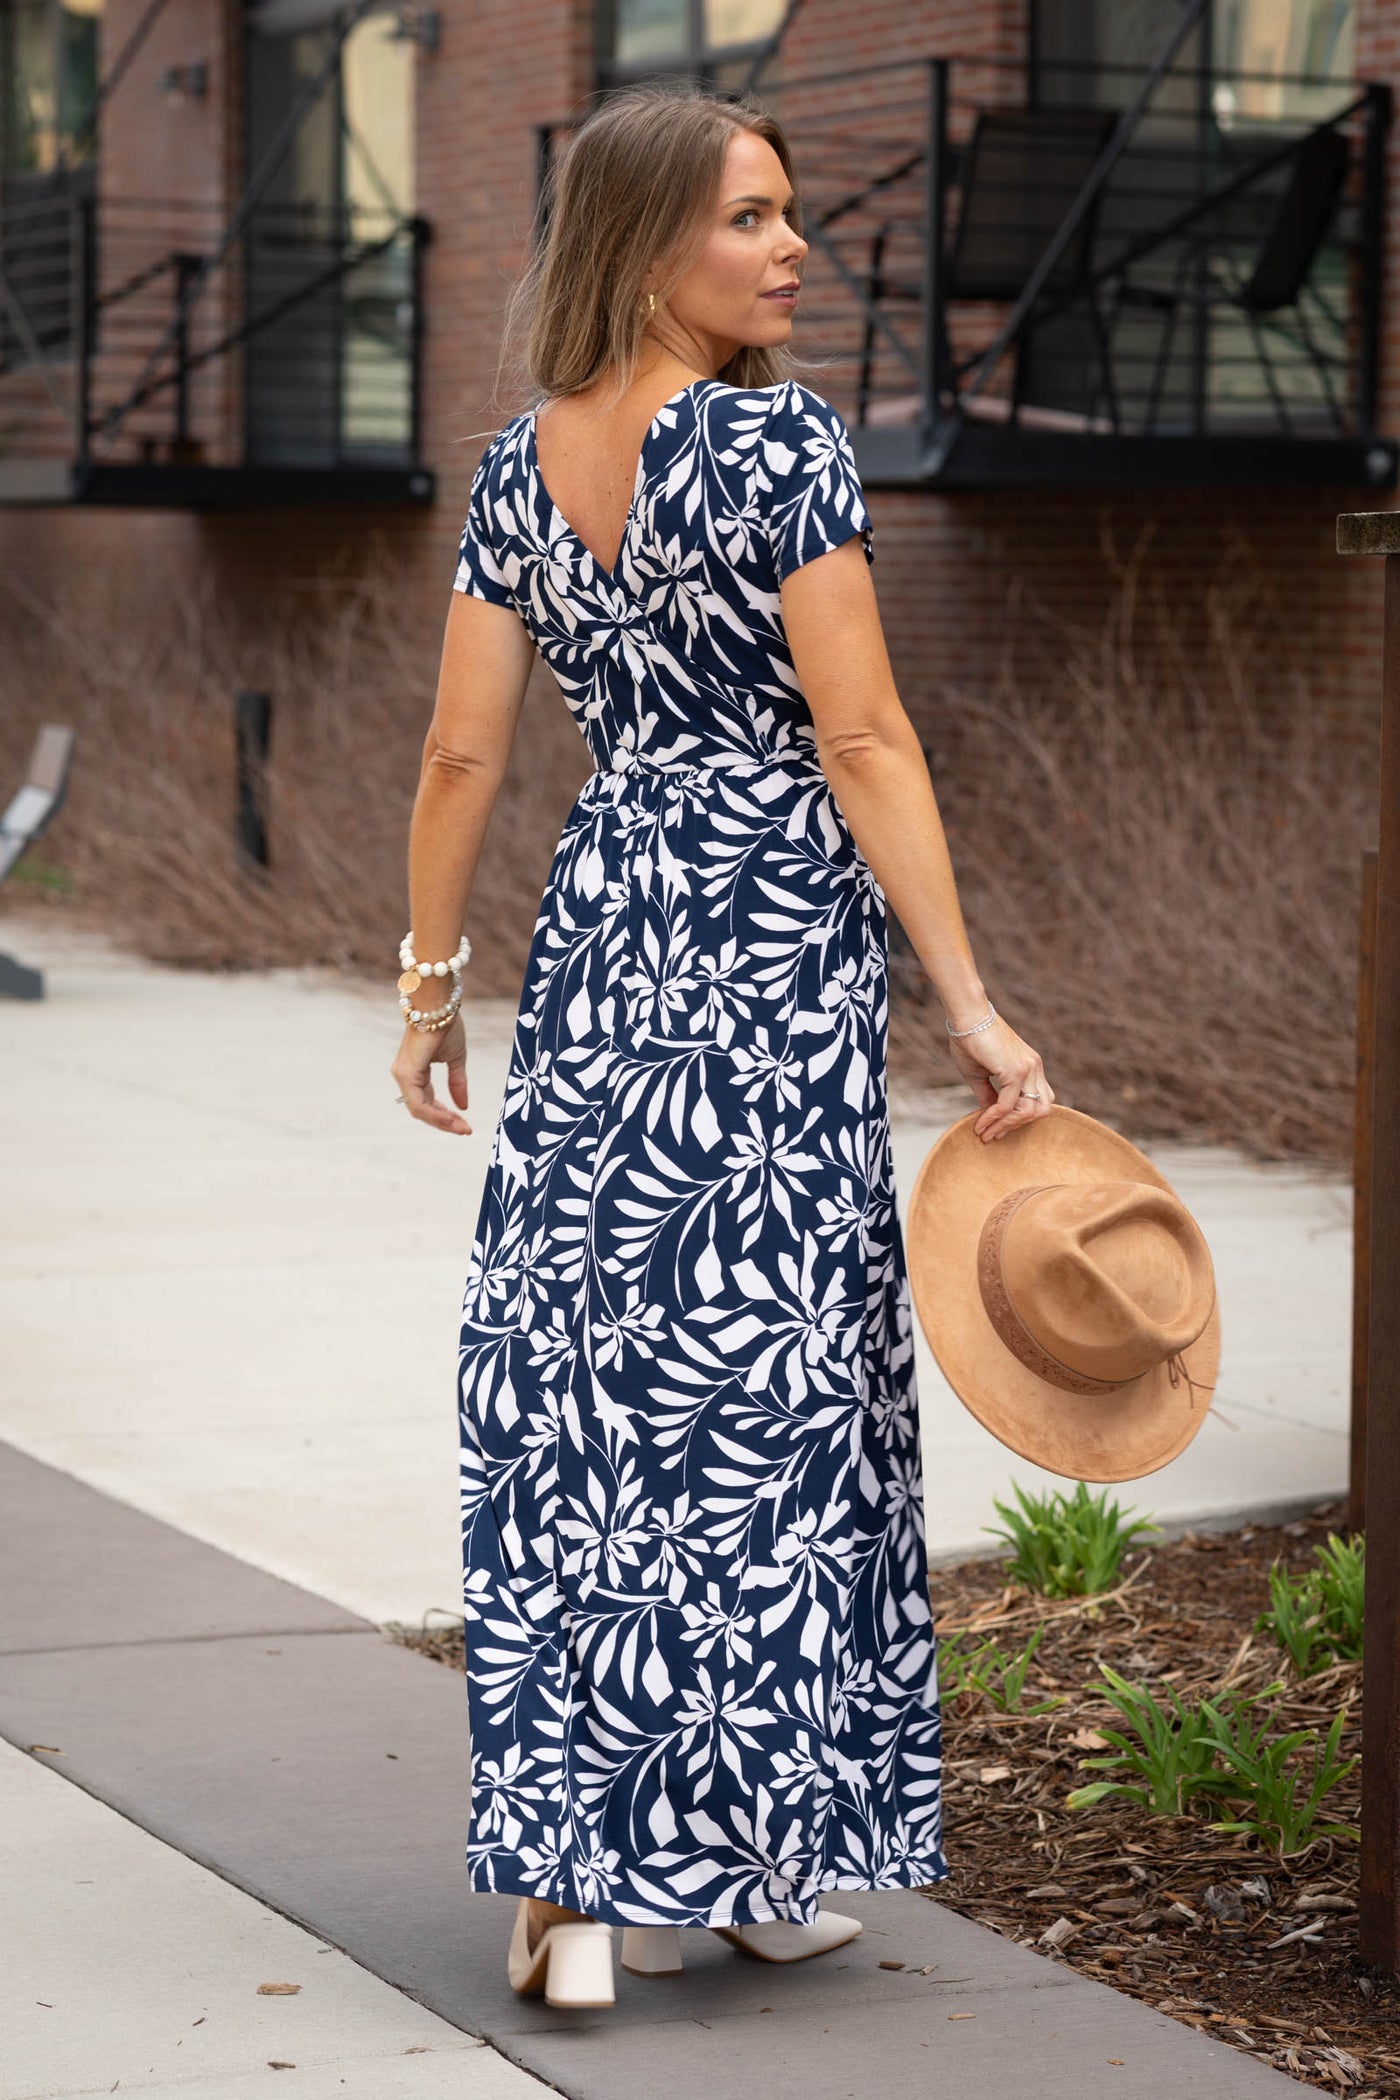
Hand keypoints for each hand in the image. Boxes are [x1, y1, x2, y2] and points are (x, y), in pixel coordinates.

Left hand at [391, 1012, 471, 1134]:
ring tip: (463, 1127)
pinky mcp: (406, 1074)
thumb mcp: (456, 1059)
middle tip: (466, 1130)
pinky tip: (453, 1118)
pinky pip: (419, 1104)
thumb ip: (457, 1082)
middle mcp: (405, 1076)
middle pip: (423, 1110)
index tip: (466, 1123)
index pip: (429, 1101)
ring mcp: (403, 1076)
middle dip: (446, 1122)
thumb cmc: (446, 1025)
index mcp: (415, 1072)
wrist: (439, 1005)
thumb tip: (464, 1106)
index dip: (446, 1115)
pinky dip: (436, 1114)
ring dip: (443, 1122)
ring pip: (420, 1110)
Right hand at [943, 1011, 1054, 1142]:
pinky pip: (1008, 1104)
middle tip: (993, 1134)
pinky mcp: (1016, 1071)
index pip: (1037, 1101)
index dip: (1019, 1119)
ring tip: (985, 1131)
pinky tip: (981, 1122)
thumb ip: (988, 1096)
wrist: (967, 1018)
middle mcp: (1035, 1068)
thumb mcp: (980, 1075)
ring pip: (1028, 1111)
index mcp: (1030, 1067)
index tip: (996, 1130)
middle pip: (1040, 1110)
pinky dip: (994, 1117)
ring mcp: (1028, 1069)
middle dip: (1016, 1125)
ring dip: (1005, 1125)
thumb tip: (990, 1116)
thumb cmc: (970, 1041)